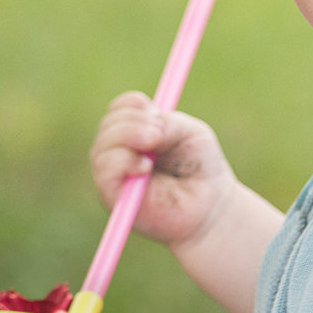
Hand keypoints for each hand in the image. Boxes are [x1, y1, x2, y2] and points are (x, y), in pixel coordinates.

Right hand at [90, 91, 236, 249]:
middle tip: (157, 131)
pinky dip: (123, 161)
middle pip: (108, 123)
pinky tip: (145, 167)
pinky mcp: (112, 197)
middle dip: (132, 121)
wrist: (209, 207)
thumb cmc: (201, 168)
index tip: (155, 110)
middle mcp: (120, 151)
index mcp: (136, 132)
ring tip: (154, 145)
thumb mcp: (191, 133)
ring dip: (128, 136)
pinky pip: (104, 171)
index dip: (132, 105)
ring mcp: (114, 174)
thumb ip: (168, 123)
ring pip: (103, 145)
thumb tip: (148, 126)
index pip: (119, 109)